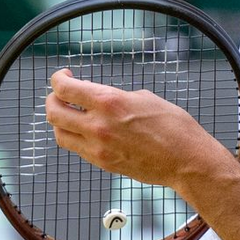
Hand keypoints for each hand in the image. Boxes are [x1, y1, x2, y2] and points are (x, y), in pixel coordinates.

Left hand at [45, 68, 219, 190]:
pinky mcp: (103, 163)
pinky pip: (76, 149)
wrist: (187, 160)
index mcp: (109, 102)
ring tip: (71, 114)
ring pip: (59, 134)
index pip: (65, 89)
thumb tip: (102, 100)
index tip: (63, 76)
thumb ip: (117, 97)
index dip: (58, 79)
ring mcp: (98, 148)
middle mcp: (97, 125)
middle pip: (53, 112)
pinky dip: (75, 137)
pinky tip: (87, 131)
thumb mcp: (145, 98)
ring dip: (61, 121)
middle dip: (53, 99)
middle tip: (62, 94)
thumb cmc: (175, 127)